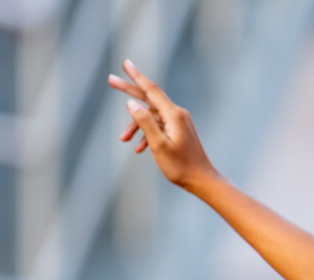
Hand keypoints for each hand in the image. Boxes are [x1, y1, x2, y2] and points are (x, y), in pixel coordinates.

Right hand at [107, 59, 217, 191]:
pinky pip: (159, 127)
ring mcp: (179, 123)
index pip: (151, 89)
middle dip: (129, 91)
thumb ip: (144, 122)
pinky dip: (147, 134)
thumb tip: (131, 103)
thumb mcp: (158, 145)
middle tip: (110, 80)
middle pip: (149, 98)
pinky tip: (139, 148)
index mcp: (174, 115)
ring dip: (136, 125)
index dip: (136, 76)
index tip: (125, 63)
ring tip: (123, 139)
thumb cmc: (181, 166)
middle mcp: (178, 114)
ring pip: (152, 116)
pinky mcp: (179, 131)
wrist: (203, 181)